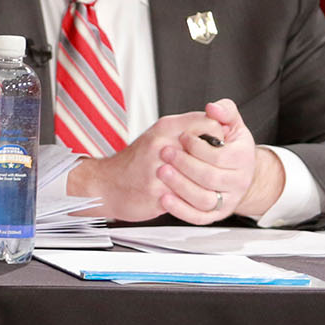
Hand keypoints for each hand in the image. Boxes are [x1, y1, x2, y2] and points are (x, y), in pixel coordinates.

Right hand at [66, 111, 218, 221]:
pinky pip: (190, 198)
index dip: (219, 137)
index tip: (216, 147)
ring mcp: (160, 169)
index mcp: (166, 127)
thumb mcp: (159, 134)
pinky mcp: (158, 192)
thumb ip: (186, 128)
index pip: (210, 124)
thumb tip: (217, 129)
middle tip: (214, 169)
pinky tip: (189, 197)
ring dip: (208, 184)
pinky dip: (194, 199)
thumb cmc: (136, 161)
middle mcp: (163, 144)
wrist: (105, 184)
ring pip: (204, 177)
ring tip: (203, 185)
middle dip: (218, 163)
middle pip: (212, 151)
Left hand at [154, 98, 283, 222]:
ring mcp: (226, 200)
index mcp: (243, 158)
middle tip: (165, 152)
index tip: (182, 136)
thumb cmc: (227, 147)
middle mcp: (238, 182)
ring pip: (204, 199)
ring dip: (180, 186)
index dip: (198, 146)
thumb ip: (224, 111)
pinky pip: (198, 217)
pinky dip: (180, 210)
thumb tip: (213, 108)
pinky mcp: (214, 214)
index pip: (220, 156)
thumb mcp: (230, 125)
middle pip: (210, 177)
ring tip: (161, 171)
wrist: (232, 171)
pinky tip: (164, 198)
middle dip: (185, 164)